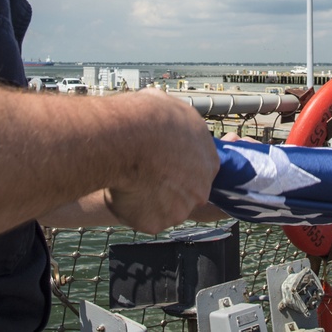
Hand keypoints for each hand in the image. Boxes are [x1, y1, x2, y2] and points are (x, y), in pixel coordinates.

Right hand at [103, 91, 219, 233]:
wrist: (126, 137)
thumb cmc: (148, 118)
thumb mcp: (170, 107)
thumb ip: (175, 122)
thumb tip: (167, 116)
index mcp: (208, 160)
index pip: (198, 170)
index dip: (177, 167)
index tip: (162, 162)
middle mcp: (200, 188)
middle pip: (184, 194)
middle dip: (166, 186)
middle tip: (145, 173)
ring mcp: (179, 208)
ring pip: (164, 208)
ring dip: (149, 199)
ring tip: (130, 180)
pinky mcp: (157, 223)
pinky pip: (144, 219)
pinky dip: (132, 210)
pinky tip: (122, 192)